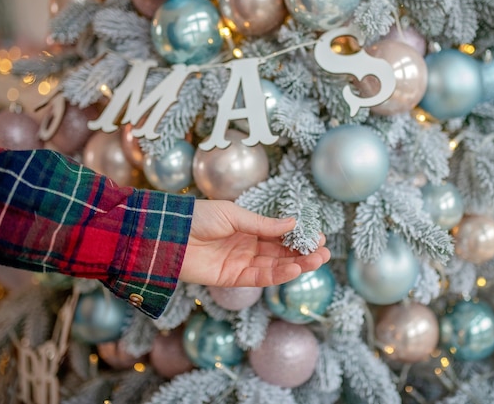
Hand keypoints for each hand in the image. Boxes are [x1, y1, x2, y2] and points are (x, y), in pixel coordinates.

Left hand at [179, 200, 330, 286]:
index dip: (298, 236)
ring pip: (274, 266)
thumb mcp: (234, 214)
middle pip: (280, 251)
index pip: (278, 233)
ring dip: (297, 264)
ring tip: (317, 260)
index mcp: (246, 227)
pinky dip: (278, 275)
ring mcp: (240, 262)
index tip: (318, 236)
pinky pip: (259, 278)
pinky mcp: (232, 278)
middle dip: (303, 252)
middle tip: (325, 252)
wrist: (168, 236)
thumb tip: (293, 224)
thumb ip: (263, 224)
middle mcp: (246, 245)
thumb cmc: (198, 218)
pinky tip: (295, 269)